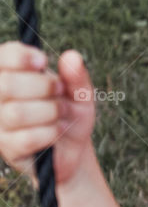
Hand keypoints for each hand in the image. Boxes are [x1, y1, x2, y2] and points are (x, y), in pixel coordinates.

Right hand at [0, 43, 96, 184]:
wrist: (74, 149)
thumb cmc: (70, 114)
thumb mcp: (79, 93)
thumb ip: (76, 76)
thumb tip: (72, 57)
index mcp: (10, 75)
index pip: (2, 57)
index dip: (21, 57)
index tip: (43, 61)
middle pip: (7, 84)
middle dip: (43, 87)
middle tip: (60, 93)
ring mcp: (0, 123)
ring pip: (17, 113)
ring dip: (49, 112)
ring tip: (61, 114)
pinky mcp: (8, 148)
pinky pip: (27, 138)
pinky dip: (50, 133)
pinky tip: (57, 131)